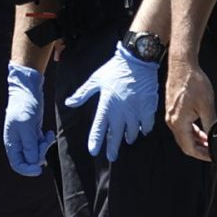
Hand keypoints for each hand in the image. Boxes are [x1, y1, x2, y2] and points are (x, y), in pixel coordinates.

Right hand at [2, 63, 52, 176]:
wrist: (28, 89)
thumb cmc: (24, 105)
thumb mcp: (26, 126)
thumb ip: (29, 145)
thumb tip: (34, 163)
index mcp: (11, 143)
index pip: (17, 165)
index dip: (28, 170)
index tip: (39, 170)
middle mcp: (18, 143)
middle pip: (29, 160)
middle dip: (40, 155)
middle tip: (45, 143)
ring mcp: (26, 138)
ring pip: (37, 153)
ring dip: (44, 147)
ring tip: (48, 136)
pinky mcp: (33, 132)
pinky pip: (41, 144)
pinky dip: (46, 141)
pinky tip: (49, 133)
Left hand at [65, 43, 161, 161]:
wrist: (137, 60)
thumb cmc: (115, 69)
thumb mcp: (96, 80)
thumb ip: (83, 94)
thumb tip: (69, 103)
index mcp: (106, 105)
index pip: (99, 128)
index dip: (96, 141)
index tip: (93, 151)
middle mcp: (120, 112)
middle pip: (116, 136)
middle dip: (113, 148)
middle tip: (111, 156)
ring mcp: (135, 111)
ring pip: (132, 133)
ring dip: (129, 137)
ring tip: (127, 139)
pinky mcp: (148, 108)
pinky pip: (147, 125)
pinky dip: (144, 129)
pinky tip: (142, 129)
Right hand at [165, 55, 214, 160]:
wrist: (182, 66)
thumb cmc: (192, 82)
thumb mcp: (207, 105)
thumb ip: (211, 124)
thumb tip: (215, 136)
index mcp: (178, 123)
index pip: (189, 148)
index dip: (202, 155)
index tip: (212, 156)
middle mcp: (172, 122)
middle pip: (185, 144)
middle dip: (199, 149)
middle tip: (213, 150)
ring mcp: (171, 116)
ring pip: (184, 136)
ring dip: (196, 141)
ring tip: (210, 141)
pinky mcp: (173, 111)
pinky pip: (182, 127)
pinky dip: (192, 132)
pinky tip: (202, 130)